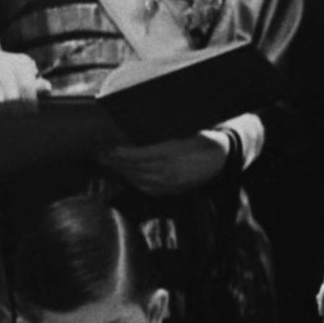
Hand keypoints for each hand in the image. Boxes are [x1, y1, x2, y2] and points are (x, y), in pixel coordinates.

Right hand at [0, 52, 51, 113]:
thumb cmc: (13, 73)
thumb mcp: (26, 73)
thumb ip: (36, 83)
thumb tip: (47, 88)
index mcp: (19, 62)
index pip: (27, 87)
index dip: (30, 103)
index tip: (31, 112)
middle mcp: (3, 64)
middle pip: (12, 98)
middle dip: (17, 110)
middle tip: (18, 114)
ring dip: (3, 112)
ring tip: (6, 113)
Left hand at [99, 132, 229, 196]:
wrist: (223, 156)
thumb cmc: (201, 138)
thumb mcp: (181, 132)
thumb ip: (158, 137)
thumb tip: (134, 135)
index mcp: (169, 153)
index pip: (137, 156)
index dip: (120, 153)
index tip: (108, 147)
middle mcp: (168, 170)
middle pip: (134, 169)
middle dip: (115, 162)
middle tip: (101, 155)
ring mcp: (169, 182)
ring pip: (138, 179)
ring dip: (122, 172)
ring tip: (109, 163)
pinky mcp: (172, 189)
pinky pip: (147, 188)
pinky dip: (134, 180)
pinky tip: (126, 174)